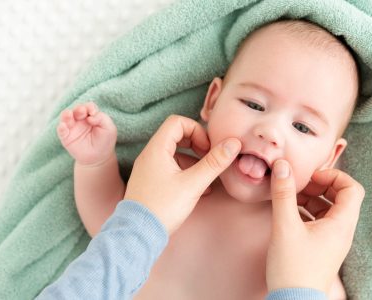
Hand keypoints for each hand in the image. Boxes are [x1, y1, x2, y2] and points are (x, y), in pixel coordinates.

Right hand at [57, 101, 117, 165]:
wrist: (99, 157)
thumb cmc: (105, 141)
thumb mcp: (109, 128)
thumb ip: (102, 119)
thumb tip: (90, 116)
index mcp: (91, 115)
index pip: (89, 107)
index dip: (90, 107)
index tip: (93, 112)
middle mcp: (80, 119)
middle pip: (76, 109)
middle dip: (79, 109)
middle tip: (83, 112)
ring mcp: (72, 127)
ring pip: (66, 117)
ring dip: (66, 114)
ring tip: (69, 114)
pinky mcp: (66, 137)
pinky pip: (61, 131)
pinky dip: (61, 127)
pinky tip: (63, 126)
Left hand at [124, 115, 240, 234]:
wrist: (138, 234)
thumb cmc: (163, 208)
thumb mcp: (193, 184)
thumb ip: (214, 163)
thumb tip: (233, 143)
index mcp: (156, 149)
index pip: (178, 122)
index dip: (197, 130)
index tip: (207, 149)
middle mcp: (150, 155)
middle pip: (176, 136)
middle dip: (197, 144)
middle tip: (209, 158)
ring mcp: (149, 169)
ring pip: (175, 154)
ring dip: (194, 161)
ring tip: (206, 177)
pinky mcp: (151, 182)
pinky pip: (170, 168)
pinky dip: (186, 172)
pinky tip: (198, 190)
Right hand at [266, 160, 364, 294]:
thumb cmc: (293, 269)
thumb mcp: (285, 226)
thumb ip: (284, 193)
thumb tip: (283, 166)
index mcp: (341, 224)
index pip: (352, 188)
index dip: (333, 176)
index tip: (311, 176)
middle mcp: (342, 231)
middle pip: (341, 197)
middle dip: (319, 186)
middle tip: (299, 184)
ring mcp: (333, 241)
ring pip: (329, 209)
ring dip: (311, 199)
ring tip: (289, 197)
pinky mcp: (322, 248)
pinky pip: (320, 222)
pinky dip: (307, 212)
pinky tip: (288, 213)